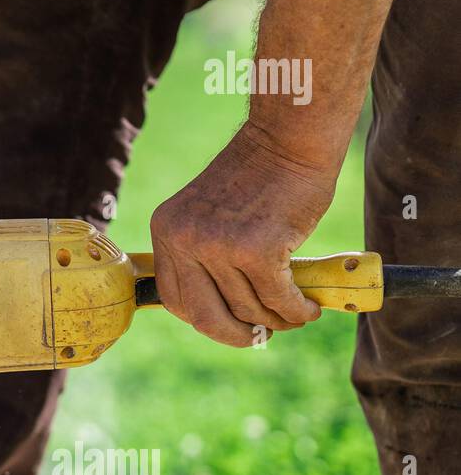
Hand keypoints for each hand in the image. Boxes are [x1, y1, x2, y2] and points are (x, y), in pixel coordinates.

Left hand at [149, 123, 337, 346]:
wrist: (290, 139)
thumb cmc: (259, 175)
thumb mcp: (210, 214)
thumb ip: (205, 254)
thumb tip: (226, 310)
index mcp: (167, 231)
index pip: (175, 298)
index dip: (204, 319)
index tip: (229, 323)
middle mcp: (185, 240)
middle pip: (203, 317)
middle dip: (235, 335)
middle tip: (261, 336)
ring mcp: (219, 246)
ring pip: (248, 310)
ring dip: (276, 321)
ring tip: (295, 314)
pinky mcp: (258, 250)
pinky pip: (279, 300)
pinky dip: (297, 311)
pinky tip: (309, 308)